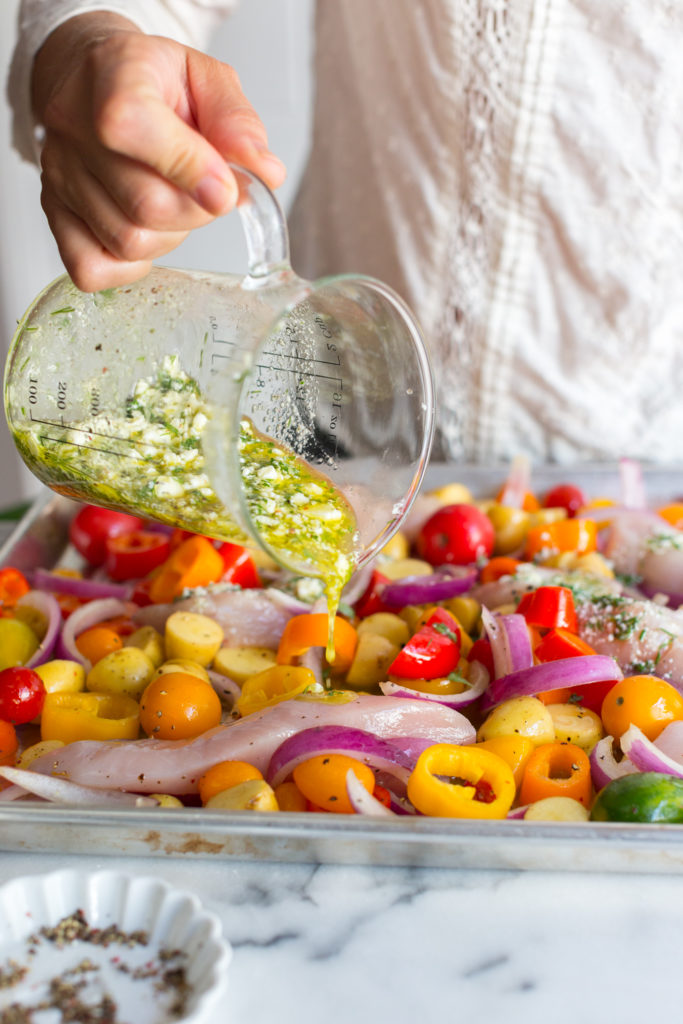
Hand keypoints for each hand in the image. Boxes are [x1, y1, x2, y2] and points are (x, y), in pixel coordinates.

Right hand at [32, 12, 285, 291]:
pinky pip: (91, 268)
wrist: (95, 80)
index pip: (132, 125)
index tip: (225, 188)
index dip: (188, 168)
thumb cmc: (155, 83)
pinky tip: (144, 231)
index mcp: (113, 75)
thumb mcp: (206, 79)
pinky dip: (129, 266)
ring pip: (126, 241)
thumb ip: (238, 123)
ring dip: (168, 236)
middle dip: (195, 211)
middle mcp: (73, 125)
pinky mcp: (53, 212)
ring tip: (173, 201)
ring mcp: (58, 173)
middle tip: (205, 191)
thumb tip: (266, 172)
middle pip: (144, 204)